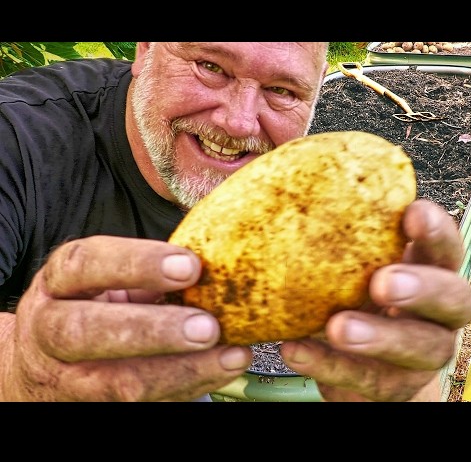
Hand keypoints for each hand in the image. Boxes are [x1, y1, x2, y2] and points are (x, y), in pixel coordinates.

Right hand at [0, 236, 252, 400]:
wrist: (41, 363)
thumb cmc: (90, 306)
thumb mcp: (105, 278)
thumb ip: (147, 273)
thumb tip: (215, 266)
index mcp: (58, 282)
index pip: (84, 264)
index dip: (138, 263)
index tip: (190, 266)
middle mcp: (49, 329)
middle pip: (85, 332)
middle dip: (153, 330)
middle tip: (207, 327)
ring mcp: (66, 376)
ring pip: (116, 382)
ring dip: (182, 370)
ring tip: (231, 356)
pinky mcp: (89, 405)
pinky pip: (142, 403)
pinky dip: (187, 387)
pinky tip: (221, 371)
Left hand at [279, 199, 470, 400]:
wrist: (365, 365)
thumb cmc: (355, 295)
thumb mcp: (349, 262)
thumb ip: (328, 229)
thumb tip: (266, 173)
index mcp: (428, 269)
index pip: (446, 246)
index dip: (437, 230)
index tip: (412, 211)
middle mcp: (439, 312)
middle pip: (454, 298)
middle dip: (422, 288)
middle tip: (381, 281)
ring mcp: (424, 353)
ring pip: (421, 348)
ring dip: (380, 337)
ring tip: (337, 327)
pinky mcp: (396, 388)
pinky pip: (370, 380)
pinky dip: (331, 367)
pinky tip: (294, 350)